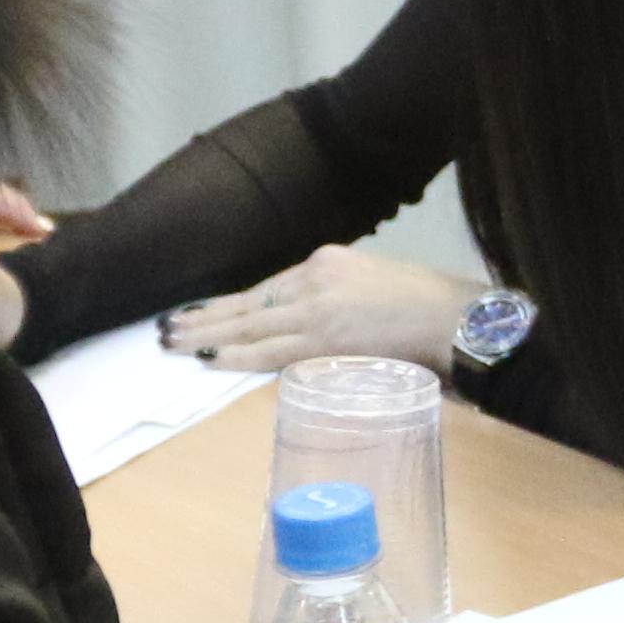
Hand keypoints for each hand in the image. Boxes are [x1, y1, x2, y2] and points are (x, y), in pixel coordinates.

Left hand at [163, 244, 476, 375]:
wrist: (457, 318)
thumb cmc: (429, 309)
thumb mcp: (376, 287)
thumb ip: (340, 303)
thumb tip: (315, 331)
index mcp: (328, 262)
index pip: (267, 289)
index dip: (228, 305)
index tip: (200, 312)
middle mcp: (315, 279)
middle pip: (247, 303)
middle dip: (204, 317)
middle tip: (167, 327)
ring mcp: (317, 308)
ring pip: (250, 326)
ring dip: (208, 336)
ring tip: (173, 343)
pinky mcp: (324, 338)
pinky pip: (270, 351)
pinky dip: (237, 356)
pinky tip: (211, 360)